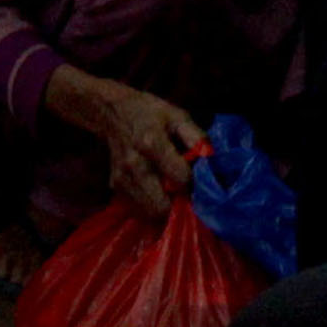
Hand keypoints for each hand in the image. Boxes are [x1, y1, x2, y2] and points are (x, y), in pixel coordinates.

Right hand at [48, 69, 204, 216]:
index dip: (194, 182)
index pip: (180, 179)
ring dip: (165, 208)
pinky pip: (138, 210)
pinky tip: (158, 191)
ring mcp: (122, 178)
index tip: (198, 177)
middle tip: (186, 193)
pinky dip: (151, 206)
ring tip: (173, 192)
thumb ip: (197, 138)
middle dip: (179, 204)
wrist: (115, 112)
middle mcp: (134, 165)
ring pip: (150, 213)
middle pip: (162, 206)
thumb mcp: (179, 117)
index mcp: (151, 143)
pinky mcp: (115, 186)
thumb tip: (211, 161)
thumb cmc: (152, 114)